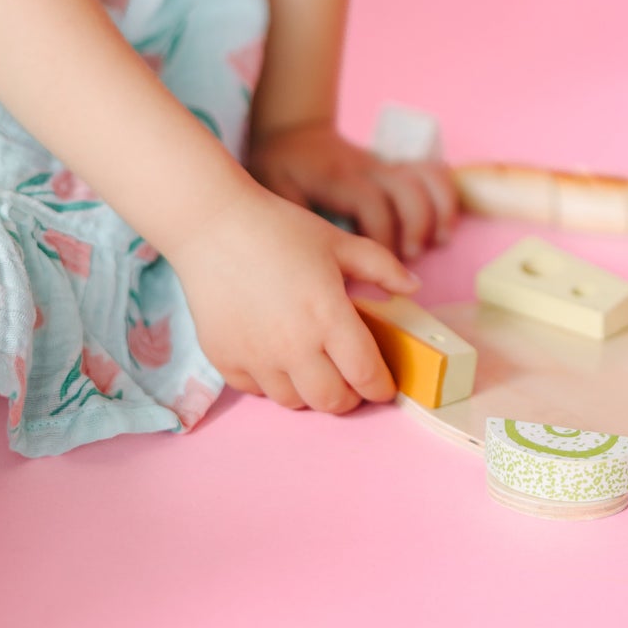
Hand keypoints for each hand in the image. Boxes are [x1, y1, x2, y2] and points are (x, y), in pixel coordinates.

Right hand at [167, 175, 419, 413]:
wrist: (213, 225)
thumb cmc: (280, 229)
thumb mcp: (339, 242)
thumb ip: (382, 267)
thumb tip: (413, 287)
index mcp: (329, 317)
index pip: (366, 376)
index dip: (381, 388)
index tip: (384, 385)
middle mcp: (293, 346)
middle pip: (332, 402)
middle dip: (349, 397)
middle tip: (350, 379)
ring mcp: (256, 357)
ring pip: (294, 402)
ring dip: (310, 392)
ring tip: (314, 368)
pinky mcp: (225, 360)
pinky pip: (257, 391)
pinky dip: (272, 383)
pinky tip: (277, 357)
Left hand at [246, 120, 459, 262]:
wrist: (292, 134)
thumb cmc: (282, 169)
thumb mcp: (275, 191)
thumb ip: (292, 221)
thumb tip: (311, 265)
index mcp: (338, 178)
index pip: (371, 203)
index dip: (382, 236)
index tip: (380, 265)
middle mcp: (367, 169)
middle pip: (407, 189)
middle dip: (416, 225)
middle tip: (410, 255)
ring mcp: (385, 166)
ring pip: (427, 176)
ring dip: (440, 209)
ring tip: (439, 241)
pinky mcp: (395, 168)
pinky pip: (432, 172)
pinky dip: (446, 196)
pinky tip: (444, 226)